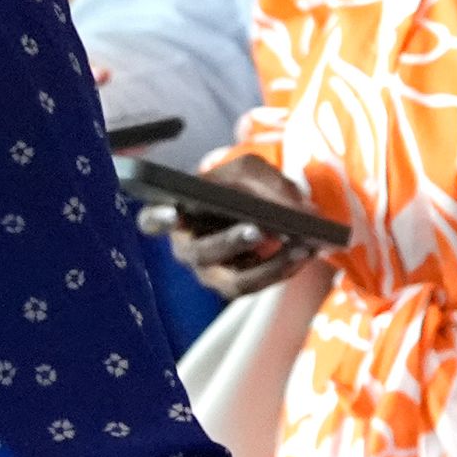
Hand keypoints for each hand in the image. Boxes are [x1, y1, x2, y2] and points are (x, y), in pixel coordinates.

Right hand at [139, 152, 318, 298]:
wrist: (261, 207)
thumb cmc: (241, 186)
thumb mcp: (250, 170)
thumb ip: (264, 181)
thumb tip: (291, 210)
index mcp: (177, 214)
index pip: (150, 221)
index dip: (157, 218)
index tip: (171, 212)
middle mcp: (188, 247)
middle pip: (200, 253)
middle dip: (231, 241)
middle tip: (259, 229)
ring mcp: (211, 272)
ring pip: (233, 281)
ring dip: (268, 265)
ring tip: (298, 246)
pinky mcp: (236, 285)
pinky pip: (257, 285)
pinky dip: (284, 269)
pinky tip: (306, 252)